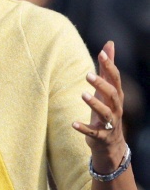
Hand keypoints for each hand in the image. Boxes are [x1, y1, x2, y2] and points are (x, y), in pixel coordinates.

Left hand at [73, 41, 126, 171]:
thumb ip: (107, 68)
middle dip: (101, 85)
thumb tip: (109, 44)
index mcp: (116, 96)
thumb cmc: (107, 111)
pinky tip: (73, 124)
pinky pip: (93, 133)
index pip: (116, 79)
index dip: (110, 66)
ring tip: (82, 94)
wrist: (110, 144)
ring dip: (94, 104)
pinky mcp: (100, 137)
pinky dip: (84, 129)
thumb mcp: (106, 90)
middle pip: (112, 95)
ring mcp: (109, 124)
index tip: (101, 53)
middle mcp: (116, 109)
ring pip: (105, 113)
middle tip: (87, 75)